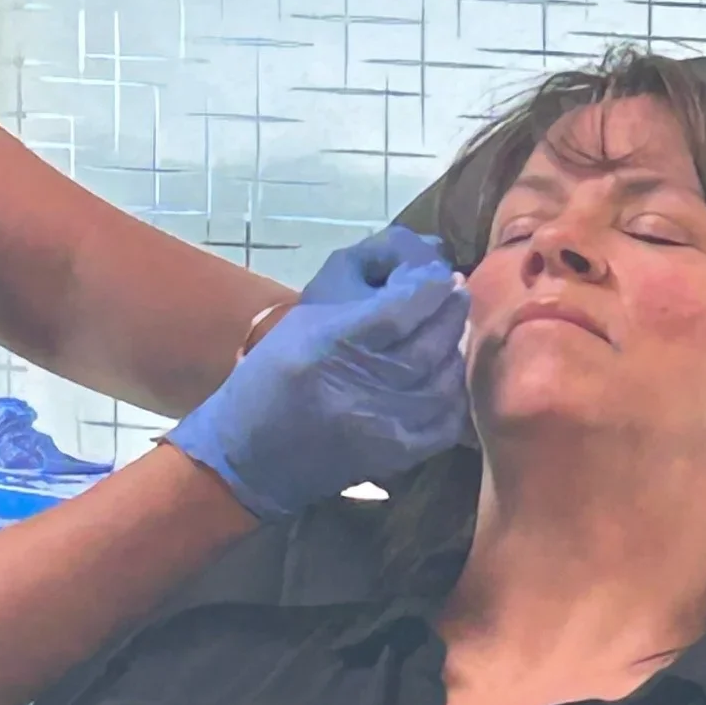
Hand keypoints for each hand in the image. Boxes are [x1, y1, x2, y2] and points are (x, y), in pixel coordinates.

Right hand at [167, 227, 469, 521]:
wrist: (251, 453)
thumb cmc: (275, 372)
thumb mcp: (306, 312)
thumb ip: (360, 271)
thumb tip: (424, 249)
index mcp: (330, 342)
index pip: (402, 309)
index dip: (431, 286)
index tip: (439, 274)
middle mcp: (360, 385)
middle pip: (430, 341)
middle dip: (450, 310)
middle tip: (453, 293)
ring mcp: (382, 425)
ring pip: (445, 378)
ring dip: (454, 349)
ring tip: (448, 330)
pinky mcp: (396, 454)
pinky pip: (448, 419)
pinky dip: (453, 392)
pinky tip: (442, 374)